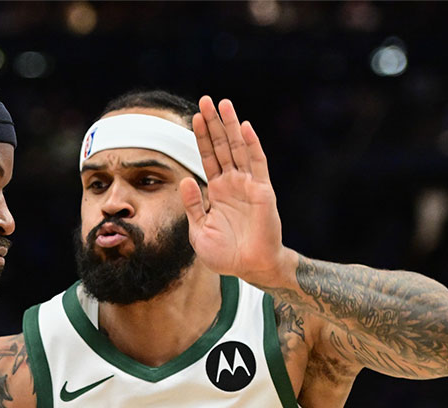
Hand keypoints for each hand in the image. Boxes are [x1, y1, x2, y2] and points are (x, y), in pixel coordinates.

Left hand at [180, 96, 296, 289]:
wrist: (249, 267)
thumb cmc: (225, 254)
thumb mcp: (198, 230)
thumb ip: (191, 205)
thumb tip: (185, 179)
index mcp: (216, 192)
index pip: (207, 158)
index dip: (201, 138)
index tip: (194, 117)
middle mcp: (232, 183)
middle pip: (221, 146)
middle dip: (214, 124)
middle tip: (206, 100)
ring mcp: (248, 185)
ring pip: (238, 149)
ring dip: (231, 126)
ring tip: (224, 104)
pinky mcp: (263, 191)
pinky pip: (257, 163)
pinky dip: (251, 145)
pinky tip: (244, 127)